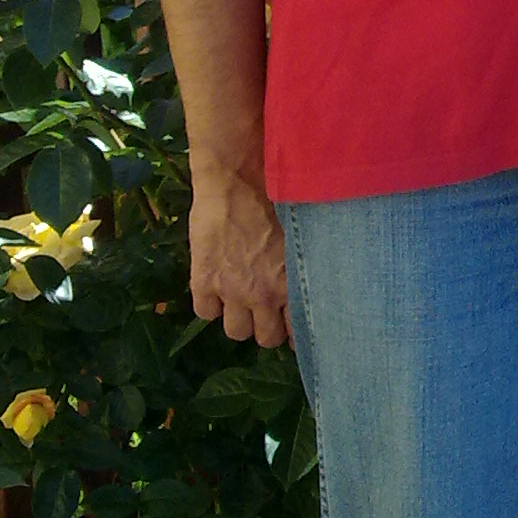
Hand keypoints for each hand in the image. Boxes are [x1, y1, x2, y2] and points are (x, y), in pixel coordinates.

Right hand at [188, 162, 291, 347]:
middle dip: (267, 327)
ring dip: (239, 318)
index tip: (292, 325)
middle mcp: (264, 295)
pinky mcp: (204, 281)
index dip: (293, 331)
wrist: (239, 179)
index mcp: (294, 283)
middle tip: (266, 311)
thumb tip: (314, 282)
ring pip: (236, 332)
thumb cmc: (279, 198)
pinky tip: (216, 287)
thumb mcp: (303, 237)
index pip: (298, 331)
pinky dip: (210, 303)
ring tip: (241, 301)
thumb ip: (303, 267)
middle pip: (266, 338)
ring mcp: (232, 290)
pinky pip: (205, 313)